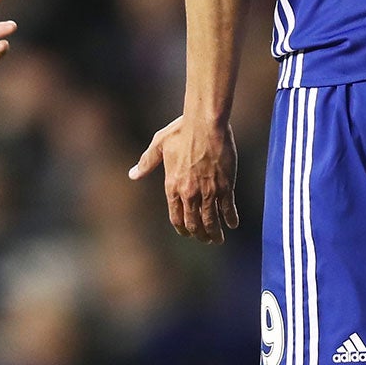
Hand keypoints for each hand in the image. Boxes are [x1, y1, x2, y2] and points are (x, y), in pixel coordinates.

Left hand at [129, 115, 237, 244]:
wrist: (205, 124)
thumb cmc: (181, 131)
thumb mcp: (159, 145)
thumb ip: (146, 163)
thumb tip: (132, 174)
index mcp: (172, 186)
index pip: (176, 217)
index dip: (182, 229)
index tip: (188, 233)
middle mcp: (189, 193)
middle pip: (194, 223)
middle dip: (200, 235)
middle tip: (206, 239)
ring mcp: (208, 191)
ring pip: (211, 221)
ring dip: (214, 233)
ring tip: (218, 239)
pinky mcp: (225, 186)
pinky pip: (228, 208)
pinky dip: (230, 218)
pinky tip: (233, 224)